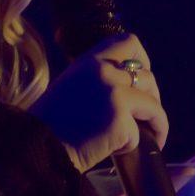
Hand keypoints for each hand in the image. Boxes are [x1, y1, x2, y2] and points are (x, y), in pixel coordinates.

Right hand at [30, 33, 168, 174]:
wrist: (37, 146)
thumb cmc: (50, 123)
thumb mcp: (71, 85)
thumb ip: (96, 80)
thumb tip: (124, 88)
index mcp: (90, 61)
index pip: (129, 43)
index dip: (143, 61)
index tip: (141, 80)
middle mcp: (105, 72)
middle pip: (148, 77)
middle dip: (153, 99)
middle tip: (147, 118)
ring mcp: (115, 95)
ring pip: (153, 106)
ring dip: (156, 124)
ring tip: (150, 138)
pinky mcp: (120, 121)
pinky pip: (140, 134)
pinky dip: (132, 146)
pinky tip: (118, 152)